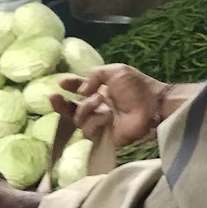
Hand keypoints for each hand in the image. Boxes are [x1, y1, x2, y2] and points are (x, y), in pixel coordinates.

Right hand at [50, 64, 167, 146]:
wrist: (153, 105)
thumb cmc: (137, 86)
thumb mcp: (115, 71)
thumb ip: (94, 75)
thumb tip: (81, 91)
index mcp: (100, 91)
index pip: (79, 90)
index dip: (70, 86)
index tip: (62, 83)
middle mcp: (98, 108)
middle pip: (72, 110)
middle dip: (62, 104)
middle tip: (54, 97)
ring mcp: (100, 123)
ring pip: (79, 120)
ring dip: (86, 109)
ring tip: (100, 102)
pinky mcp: (104, 136)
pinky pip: (90, 130)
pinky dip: (96, 121)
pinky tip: (107, 116)